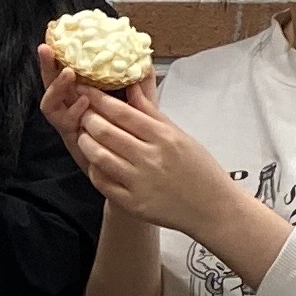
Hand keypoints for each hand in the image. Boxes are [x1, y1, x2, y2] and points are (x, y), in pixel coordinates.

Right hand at [34, 37, 159, 144]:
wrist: (134, 173)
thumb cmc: (136, 140)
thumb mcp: (143, 109)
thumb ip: (143, 87)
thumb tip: (145, 60)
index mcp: (86, 97)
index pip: (70, 72)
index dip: (62, 55)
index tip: (57, 35)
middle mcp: (72, 109)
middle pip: (53, 84)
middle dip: (48, 66)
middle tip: (46, 48)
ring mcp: (69, 125)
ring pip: (51, 103)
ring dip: (57, 86)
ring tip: (69, 73)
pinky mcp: (71, 140)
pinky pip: (62, 123)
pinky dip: (72, 110)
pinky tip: (84, 102)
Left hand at [58, 84, 241, 241]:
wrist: (213, 208)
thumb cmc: (199, 169)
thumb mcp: (180, 135)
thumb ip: (152, 112)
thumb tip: (131, 87)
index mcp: (164, 137)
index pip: (122, 112)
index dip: (97, 99)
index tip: (83, 89)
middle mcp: (150, 158)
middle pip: (105, 132)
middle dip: (87, 118)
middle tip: (82, 111)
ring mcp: (139, 182)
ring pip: (98, 156)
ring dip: (85, 142)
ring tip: (84, 134)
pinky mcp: (132, 203)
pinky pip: (102, 182)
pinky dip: (94, 168)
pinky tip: (94, 160)